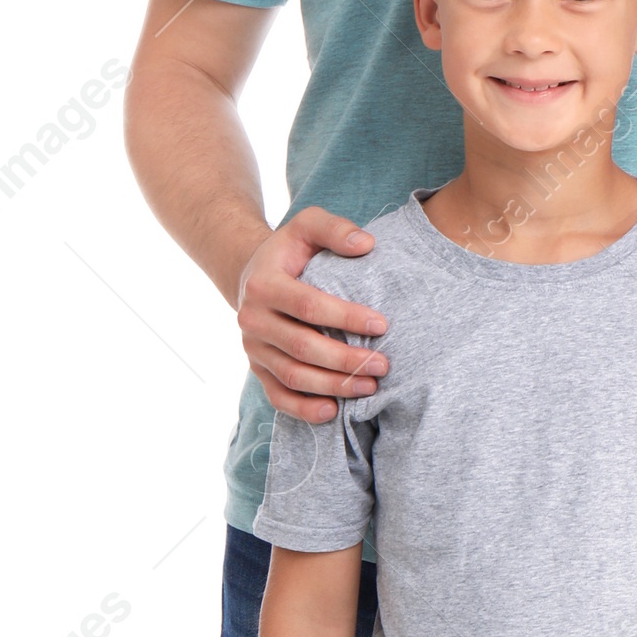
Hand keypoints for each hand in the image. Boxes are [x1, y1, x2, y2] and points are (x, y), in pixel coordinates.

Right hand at [238, 206, 389, 422]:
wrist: (253, 276)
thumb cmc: (290, 251)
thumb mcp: (307, 225)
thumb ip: (334, 228)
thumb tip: (366, 244)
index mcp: (264, 284)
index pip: (308, 305)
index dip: (346, 317)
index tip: (382, 324)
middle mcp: (252, 320)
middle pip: (302, 347)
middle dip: (346, 360)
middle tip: (383, 365)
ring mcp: (253, 349)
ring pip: (293, 376)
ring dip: (333, 386)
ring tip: (370, 387)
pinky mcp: (257, 370)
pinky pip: (278, 397)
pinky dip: (304, 410)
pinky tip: (334, 411)